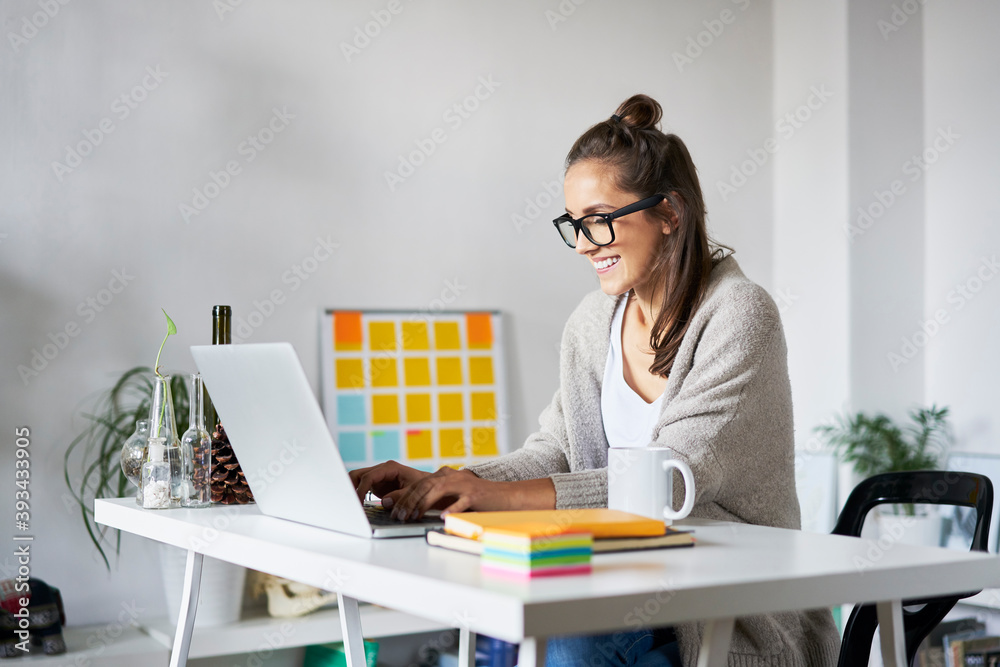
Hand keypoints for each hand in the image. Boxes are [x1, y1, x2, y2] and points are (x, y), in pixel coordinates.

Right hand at [349, 460, 430, 504]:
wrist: (428, 486)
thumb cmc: (424, 486)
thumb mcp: (415, 491)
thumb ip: (401, 496)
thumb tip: (385, 501)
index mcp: (390, 468)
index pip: (369, 476)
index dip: (361, 489)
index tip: (358, 502)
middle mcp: (381, 470)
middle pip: (358, 474)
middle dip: (350, 487)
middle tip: (347, 503)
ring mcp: (378, 477)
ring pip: (357, 480)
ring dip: (351, 490)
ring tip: (349, 505)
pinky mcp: (377, 485)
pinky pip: (362, 487)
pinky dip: (357, 494)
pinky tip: (356, 505)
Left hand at [383, 467, 501, 519]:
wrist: (504, 496)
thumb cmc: (476, 499)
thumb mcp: (453, 496)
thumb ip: (435, 498)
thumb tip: (411, 509)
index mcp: (445, 475)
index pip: (419, 483)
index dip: (405, 496)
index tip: (395, 510)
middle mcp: (453, 476)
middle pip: (425, 485)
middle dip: (409, 501)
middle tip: (399, 515)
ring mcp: (464, 484)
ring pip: (438, 490)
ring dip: (424, 504)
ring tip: (414, 516)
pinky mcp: (476, 495)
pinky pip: (461, 502)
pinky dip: (451, 509)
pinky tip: (443, 517)